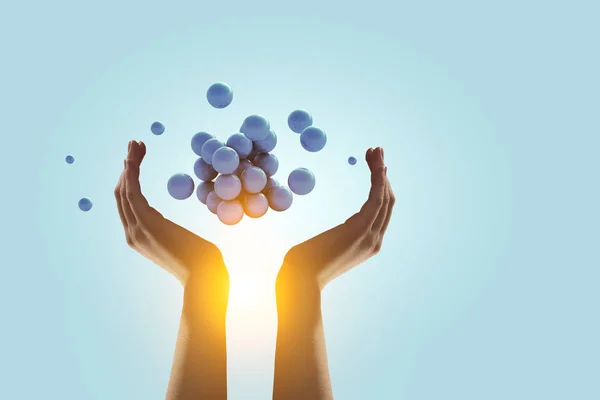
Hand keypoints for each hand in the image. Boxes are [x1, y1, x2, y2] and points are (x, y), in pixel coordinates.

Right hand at [114, 141, 226, 288]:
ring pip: (124, 190)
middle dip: (127, 167)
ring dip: (128, 165)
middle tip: (134, 145)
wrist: (204, 275)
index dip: (129, 179)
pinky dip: (131, 175)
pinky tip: (133, 161)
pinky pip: (132, 193)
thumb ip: (172, 236)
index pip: (127, 203)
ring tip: (135, 144)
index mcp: (138, 237)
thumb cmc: (201, 261)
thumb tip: (177, 233)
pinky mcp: (146, 224)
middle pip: (121, 193)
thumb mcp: (181, 244)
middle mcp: (132, 233)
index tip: (136, 160)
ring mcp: (137, 229)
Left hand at [281, 147, 394, 288]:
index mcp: (368, 244)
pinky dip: (379, 180)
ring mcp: (370, 236)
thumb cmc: (304, 265)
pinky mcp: (361, 229)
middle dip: (382, 174)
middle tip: (376, 152)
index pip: (382, 211)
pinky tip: (378, 166)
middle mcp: (375, 240)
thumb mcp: (324, 249)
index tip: (375, 167)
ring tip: (376, 151)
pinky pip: (376, 199)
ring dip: (381, 171)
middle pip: (387, 201)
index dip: (381, 187)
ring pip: (385, 196)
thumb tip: (326, 238)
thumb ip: (334, 240)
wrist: (299, 280)